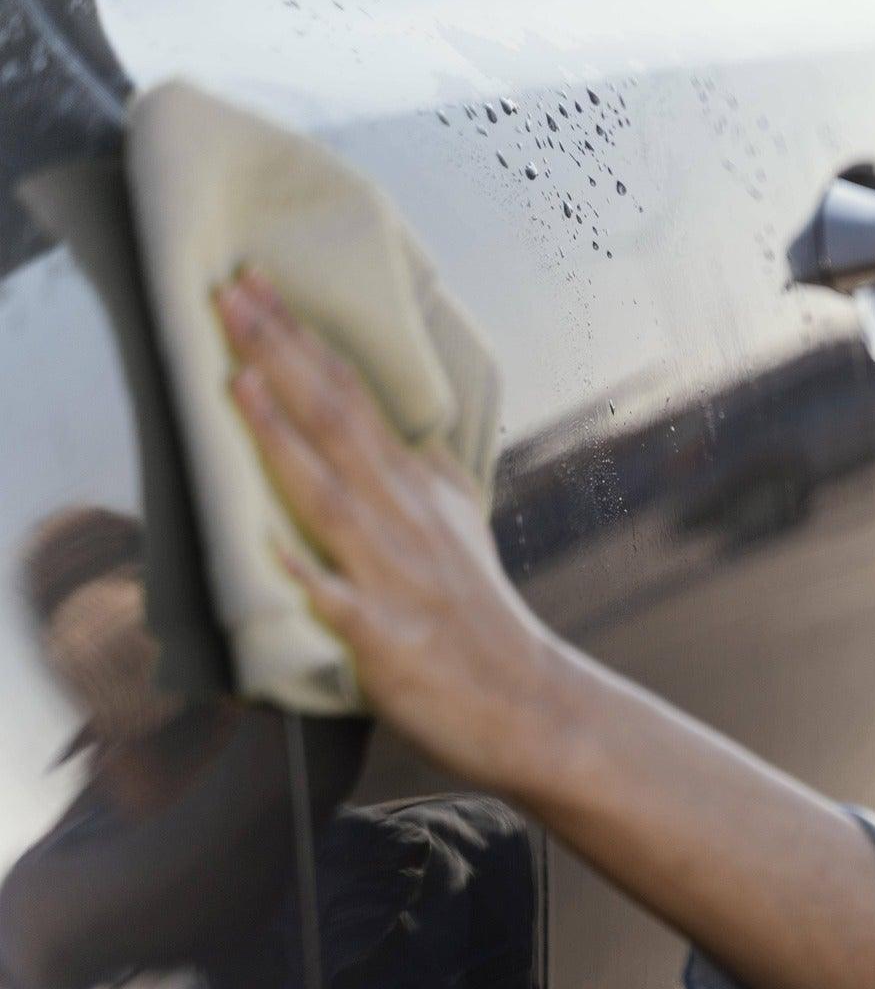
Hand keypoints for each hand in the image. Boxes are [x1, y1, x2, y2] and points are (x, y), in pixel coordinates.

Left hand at [213, 266, 564, 791]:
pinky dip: (304, 573)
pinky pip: (336, 601)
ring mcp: (395, 576)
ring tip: (235, 378)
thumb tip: (390, 425)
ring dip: (281, 434)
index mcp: (421, 489)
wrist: (529, 702)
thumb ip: (420, 474)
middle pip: (337, 423)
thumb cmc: (481, 620)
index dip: (303, 340)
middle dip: (281, 355)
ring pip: (330, 493)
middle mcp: (407, 520)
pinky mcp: (384, 639)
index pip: (354, 399)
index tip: (256, 285)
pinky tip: (265, 547)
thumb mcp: (461, 526)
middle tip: (231, 292)